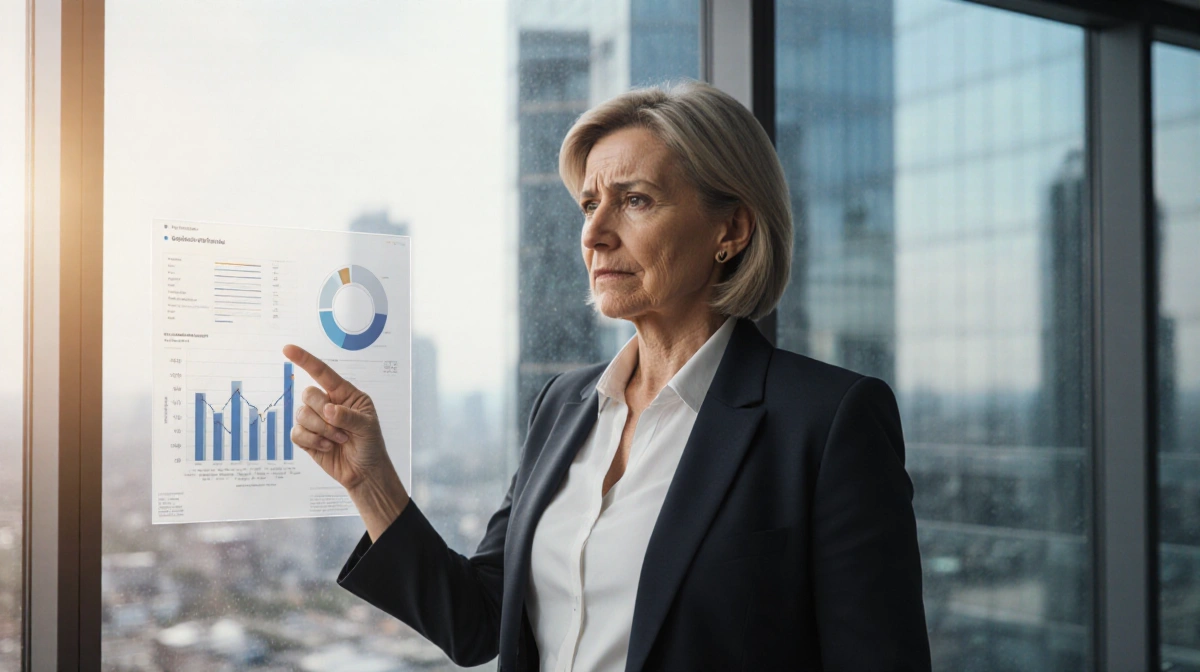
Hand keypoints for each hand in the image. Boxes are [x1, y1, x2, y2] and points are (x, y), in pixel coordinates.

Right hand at [282, 344, 392, 491]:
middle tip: (341, 430)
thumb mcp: (367, 427)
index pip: (322, 373)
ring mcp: (315, 420)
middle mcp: (327, 403)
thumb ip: (348, 416)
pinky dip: (312, 441)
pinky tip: (326, 447)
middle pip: (309, 395)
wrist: (364, 472)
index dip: (305, 360)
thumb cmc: (370, 444)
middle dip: (323, 413)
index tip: (287, 349)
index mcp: (344, 394)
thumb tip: (328, 410)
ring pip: (301, 414)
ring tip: (338, 440)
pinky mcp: (306, 437)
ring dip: (321, 431)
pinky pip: (296, 433)